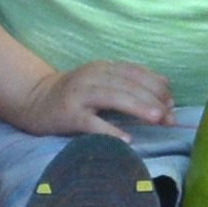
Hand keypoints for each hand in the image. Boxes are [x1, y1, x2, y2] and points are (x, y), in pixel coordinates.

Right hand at [1, 52, 175, 141]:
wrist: (35, 100)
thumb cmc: (77, 95)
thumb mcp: (103, 83)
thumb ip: (131, 86)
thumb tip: (167, 96)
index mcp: (104, 67)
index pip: (136, 73)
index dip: (157, 87)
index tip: (172, 104)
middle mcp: (92, 76)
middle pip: (128, 84)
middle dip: (152, 99)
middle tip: (170, 117)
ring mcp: (79, 95)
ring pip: (113, 97)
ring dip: (138, 107)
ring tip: (157, 118)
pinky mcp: (68, 114)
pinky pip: (92, 123)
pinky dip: (110, 130)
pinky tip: (128, 139)